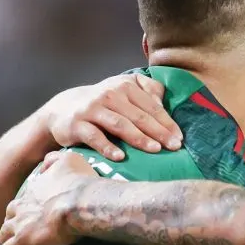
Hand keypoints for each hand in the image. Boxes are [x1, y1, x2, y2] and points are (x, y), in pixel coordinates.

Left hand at [0, 152, 97, 244]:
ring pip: (4, 235)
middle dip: (9, 223)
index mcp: (33, 191)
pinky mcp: (22, 243)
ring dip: (3, 240)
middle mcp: (22, 207)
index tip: (25, 212)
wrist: (79, 204)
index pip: (22, 200)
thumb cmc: (79, 183)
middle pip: (9, 217)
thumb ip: (55, 159)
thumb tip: (46, 162)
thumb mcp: (69, 160)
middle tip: (12, 229)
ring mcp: (20, 226)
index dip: (23, 208)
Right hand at [37, 75, 182, 160]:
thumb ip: (147, 90)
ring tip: (155, 149)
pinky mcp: (78, 124)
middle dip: (159, 131)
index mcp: (125, 86)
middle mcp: (109, 95)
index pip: (151, 106)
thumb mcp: (125, 88)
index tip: (180, 138)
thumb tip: (164, 102)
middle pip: (139, 116)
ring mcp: (93, 110)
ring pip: (119, 124)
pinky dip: (107, 147)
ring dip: (138, 138)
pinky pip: (95, 137)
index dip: (167, 122)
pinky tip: (120, 158)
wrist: (64, 109)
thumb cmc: (104, 103)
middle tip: (174, 146)